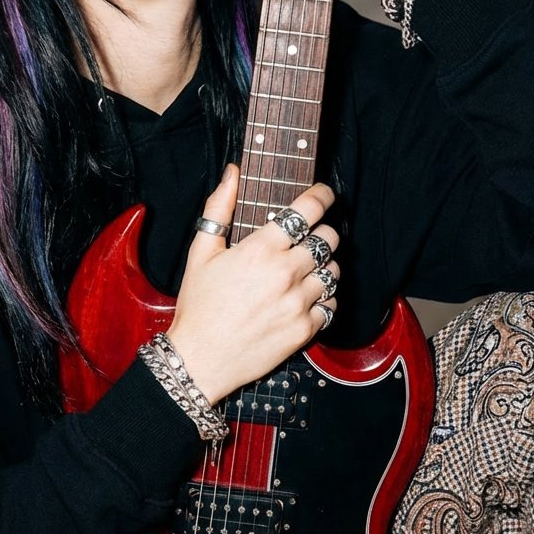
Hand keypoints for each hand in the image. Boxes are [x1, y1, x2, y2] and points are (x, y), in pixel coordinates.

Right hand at [166, 165, 340, 403]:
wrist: (200, 359)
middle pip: (329, 238)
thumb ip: (219, 208)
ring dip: (324, 267)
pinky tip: (305, 300)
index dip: (322, 196)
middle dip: (322, 233)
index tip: (324, 193)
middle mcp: (285, 272)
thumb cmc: (198, 306)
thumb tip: (232, 173)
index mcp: (261, 249)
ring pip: (335, 271)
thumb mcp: (200, 252)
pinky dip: (324, 300)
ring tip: (305, 272)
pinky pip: (332, 305)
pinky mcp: (305, 329)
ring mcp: (298, 302)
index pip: (308, 210)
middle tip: (308, 239)